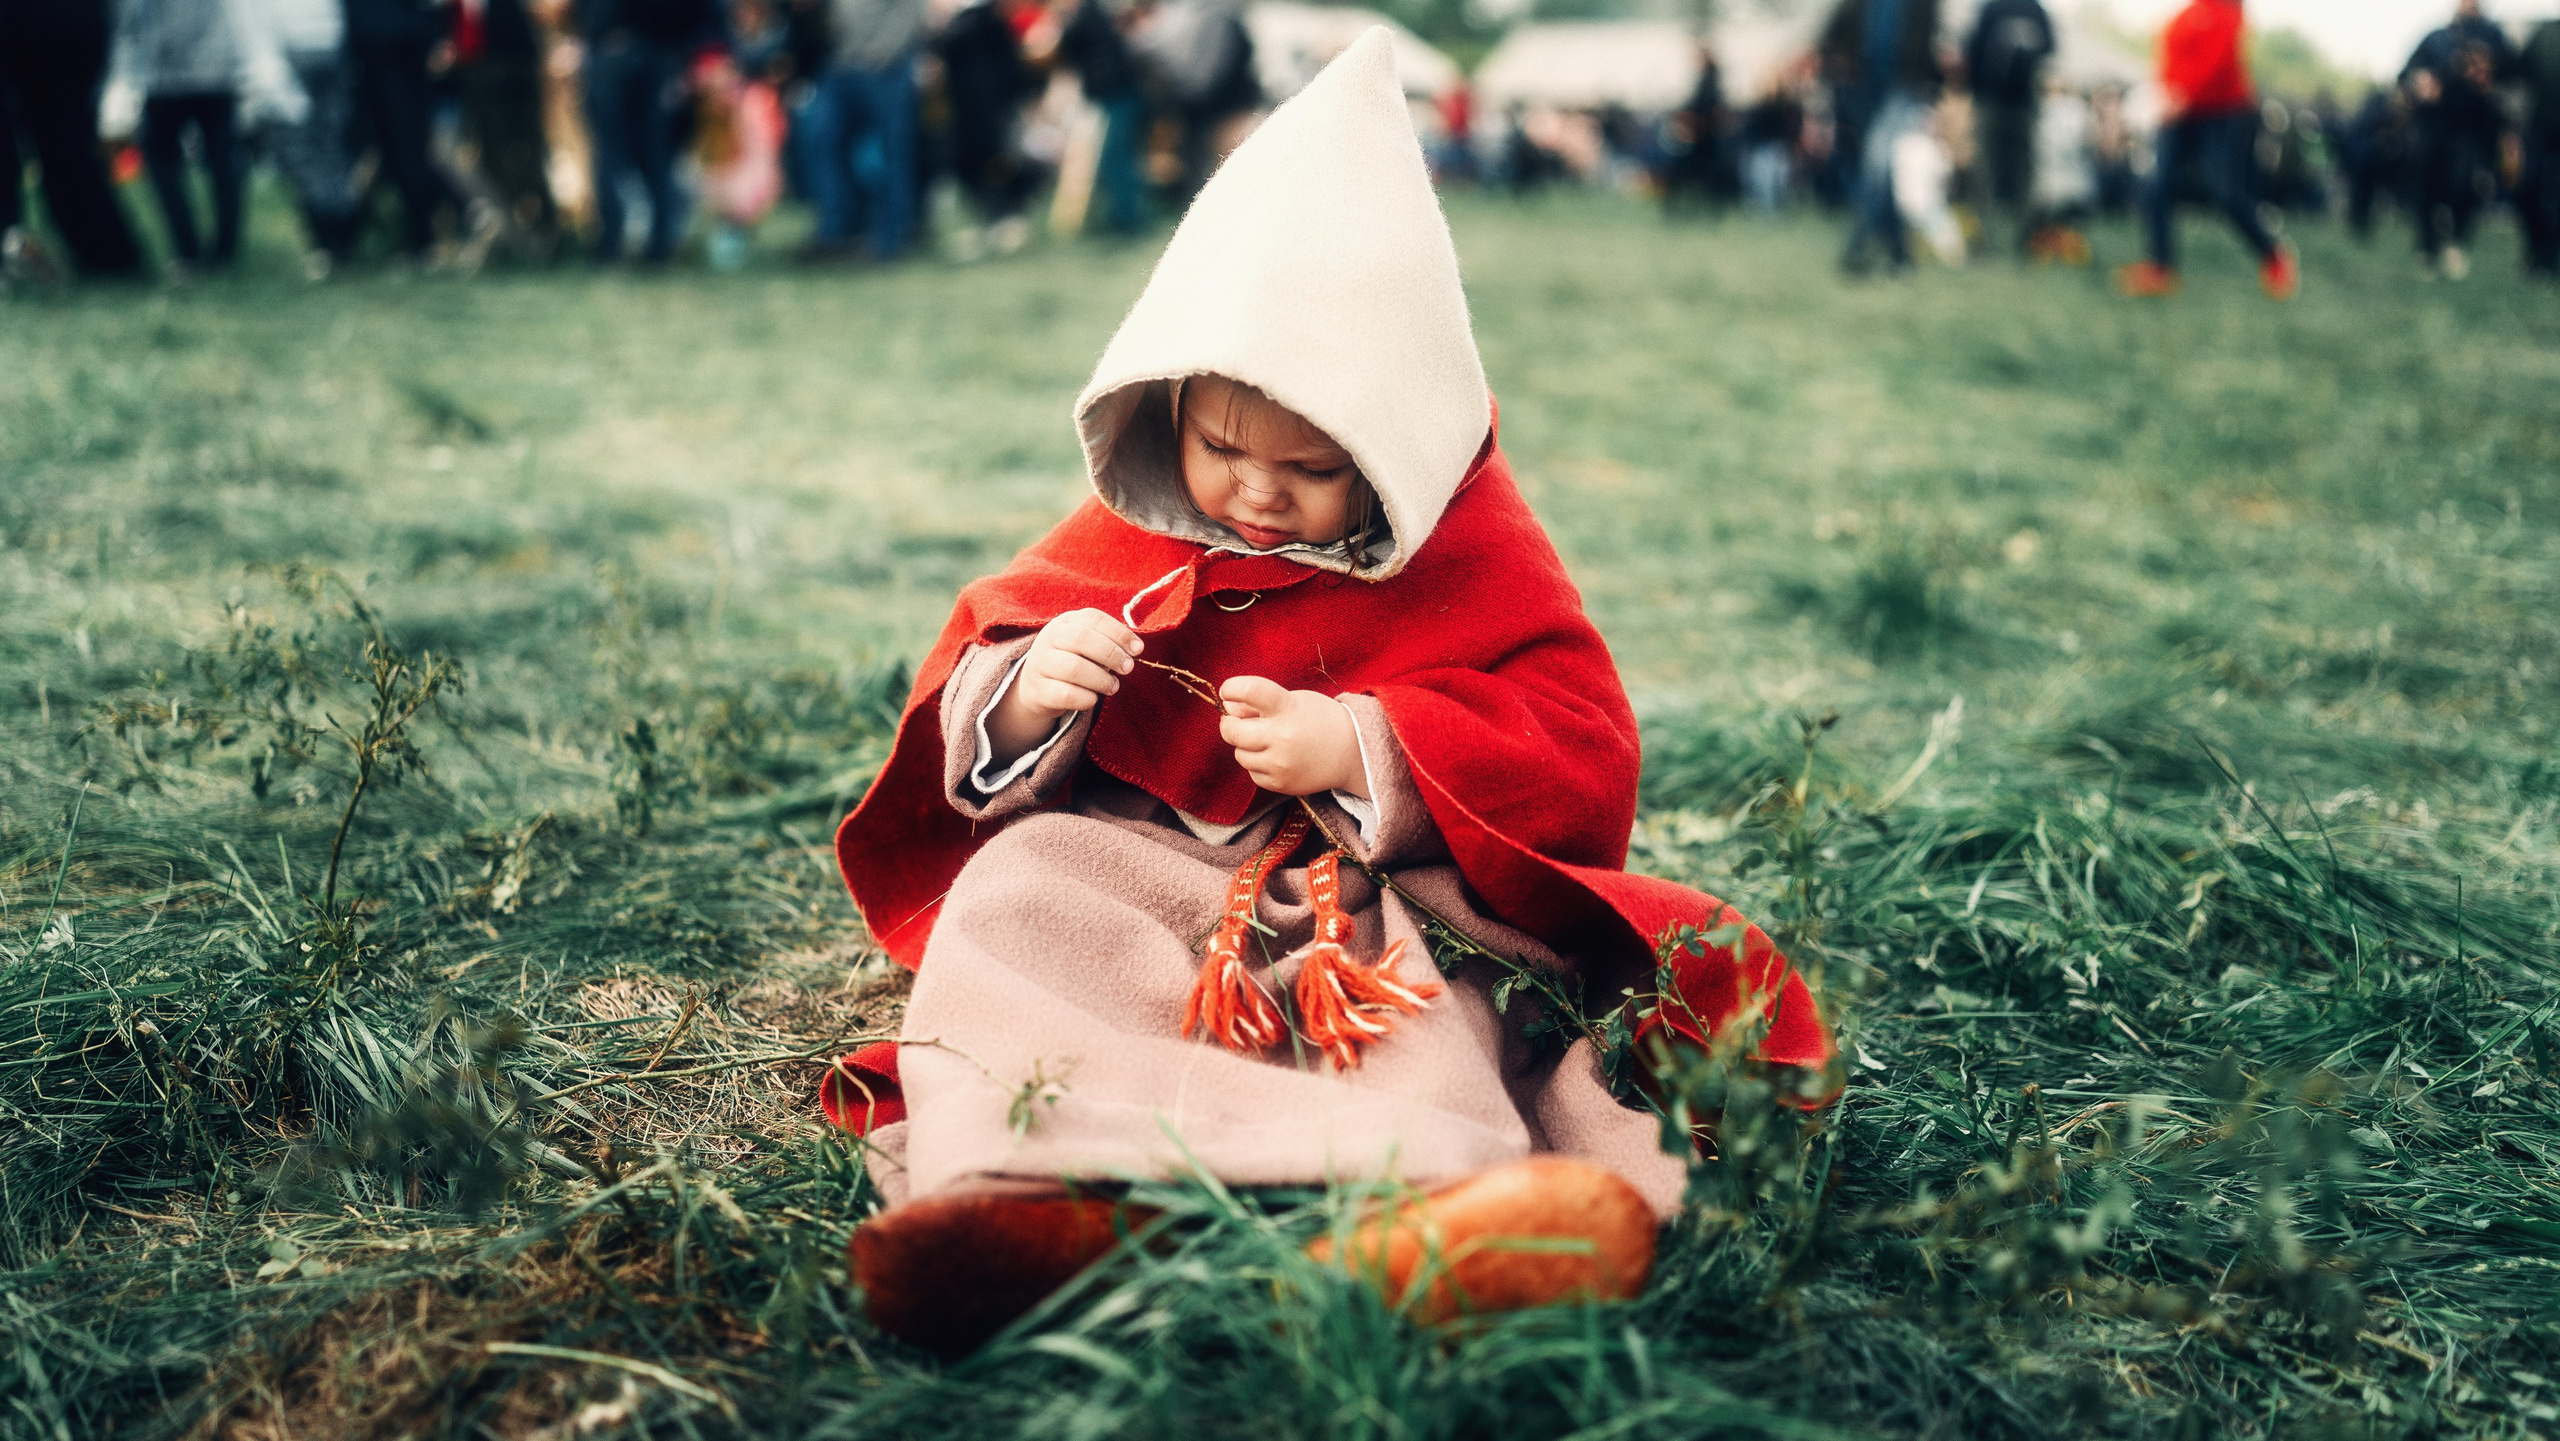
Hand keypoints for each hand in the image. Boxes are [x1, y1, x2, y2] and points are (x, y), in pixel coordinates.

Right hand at [986, 609, 1140, 764]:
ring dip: (1101, 679)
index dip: (1119, 633)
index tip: (1138, 649)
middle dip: (1111, 654)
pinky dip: (1086, 698)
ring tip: (1113, 686)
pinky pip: (1066, 694)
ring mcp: (1040, 664)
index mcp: (1066, 622)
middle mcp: (1049, 638)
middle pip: (1081, 639)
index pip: (1093, 618)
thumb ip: (1108, 642)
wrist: (1036, 686)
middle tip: (1127, 668)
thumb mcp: (1086, 645)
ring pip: (1073, 668)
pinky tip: (1093, 698)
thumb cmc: (1072, 660)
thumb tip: (1135, 649)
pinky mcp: (1038, 690)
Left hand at [1218, 677, 1365, 797]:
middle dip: (1230, 724)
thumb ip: (1259, 703)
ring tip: (1266, 740)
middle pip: (1232, 731)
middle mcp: (1282, 737)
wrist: (1352, 753)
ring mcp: (1280, 764)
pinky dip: (1258, 764)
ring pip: (1240, 754)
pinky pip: (1252, 773)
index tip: (1227, 691)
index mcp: (1287, 708)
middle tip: (1238, 720)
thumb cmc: (1318, 719)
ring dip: (1245, 745)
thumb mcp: (1294, 700)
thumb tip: (1227, 709)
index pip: (1250, 691)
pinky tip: (1276, 756)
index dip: (1232, 688)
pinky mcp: (1280, 784)